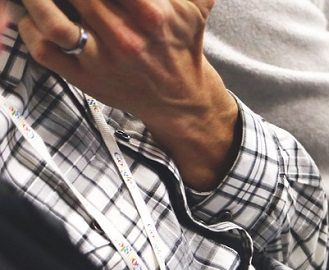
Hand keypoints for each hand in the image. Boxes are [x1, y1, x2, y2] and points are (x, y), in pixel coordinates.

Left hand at [18, 0, 238, 188]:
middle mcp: (125, 38)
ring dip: (36, 0)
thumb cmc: (182, 46)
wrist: (182, 99)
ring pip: (53, 22)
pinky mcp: (86, 78)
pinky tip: (33, 16)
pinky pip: (45, 51)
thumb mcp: (195, 7)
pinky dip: (30, 29)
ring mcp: (102, 60)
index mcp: (152, 15)